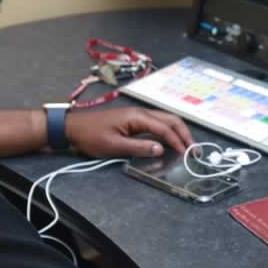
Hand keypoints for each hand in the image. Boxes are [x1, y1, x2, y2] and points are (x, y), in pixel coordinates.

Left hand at [64, 107, 193, 158]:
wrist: (73, 128)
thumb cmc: (91, 136)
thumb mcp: (114, 145)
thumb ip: (139, 148)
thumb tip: (161, 150)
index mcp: (137, 117)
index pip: (164, 128)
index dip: (177, 141)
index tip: (186, 154)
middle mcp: (141, 113)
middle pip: (170, 120)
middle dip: (184, 134)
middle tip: (194, 149)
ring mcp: (138, 116)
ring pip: (165, 120)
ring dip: (178, 132)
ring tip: (187, 146)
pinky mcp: (134, 121)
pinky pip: (157, 124)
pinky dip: (168, 132)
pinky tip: (170, 142)